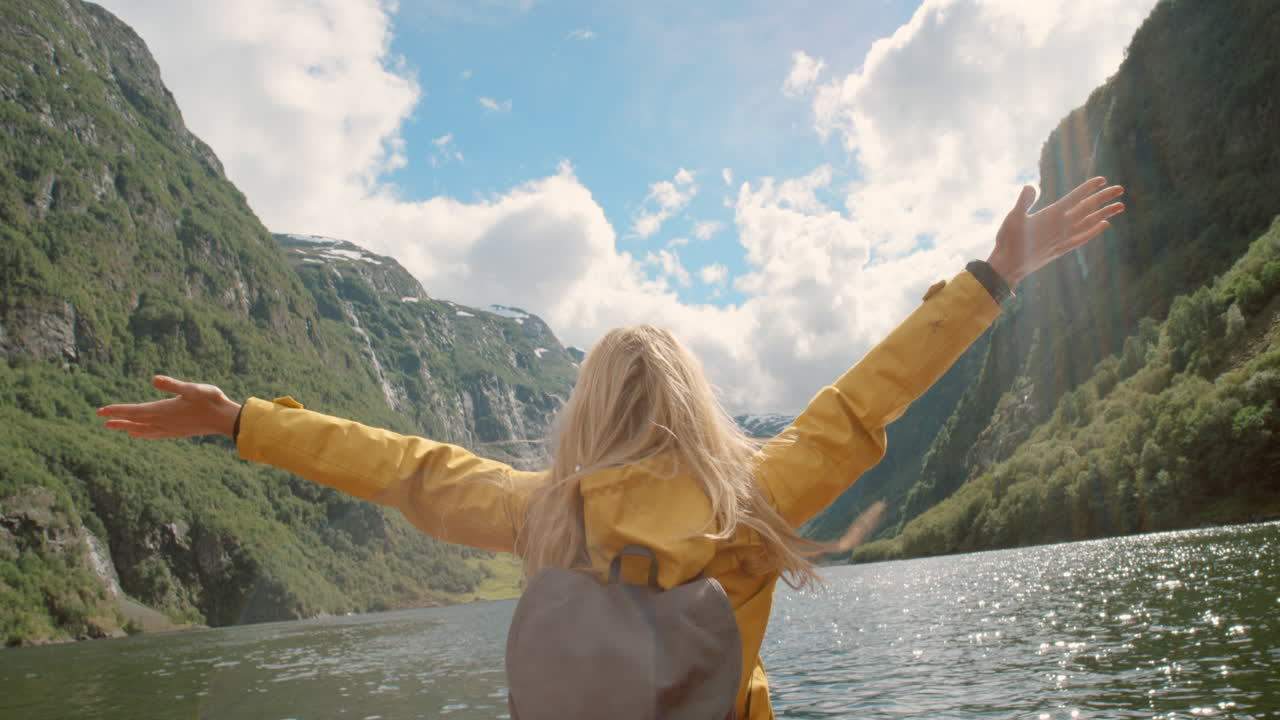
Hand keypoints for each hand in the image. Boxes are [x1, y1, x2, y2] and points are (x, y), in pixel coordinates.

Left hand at [98, 375, 240, 438]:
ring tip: (113, 427)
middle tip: (101, 418)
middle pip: (135, 421)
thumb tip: (153, 378)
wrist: (226, 420)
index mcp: (164, 409)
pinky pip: (153, 434)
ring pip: (142, 429)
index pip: (135, 411)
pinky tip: (137, 434)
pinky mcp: (176, 432)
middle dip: (118, 419)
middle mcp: (164, 421)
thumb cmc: (212, 401)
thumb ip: (173, 385)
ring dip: (127, 427)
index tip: (101, 411)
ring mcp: (170, 428)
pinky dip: (142, 433)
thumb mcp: (194, 389)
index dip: (117, 410)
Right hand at [987, 177, 1124, 288]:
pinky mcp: (1062, 248)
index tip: (1103, 180)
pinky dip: (1095, 230)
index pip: (1075, 198)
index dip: (1089, 188)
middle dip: (1104, 197)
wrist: (1010, 266)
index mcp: (1052, 215)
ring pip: (1090, 223)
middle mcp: (1062, 226)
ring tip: (1120, 206)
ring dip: (1106, 213)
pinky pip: (1084, 237)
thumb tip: (1030, 186)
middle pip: (1087, 208)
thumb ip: (1023, 202)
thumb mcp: (1013, 217)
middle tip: (1120, 189)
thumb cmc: (1009, 240)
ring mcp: (1064, 238)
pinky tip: (1104, 225)